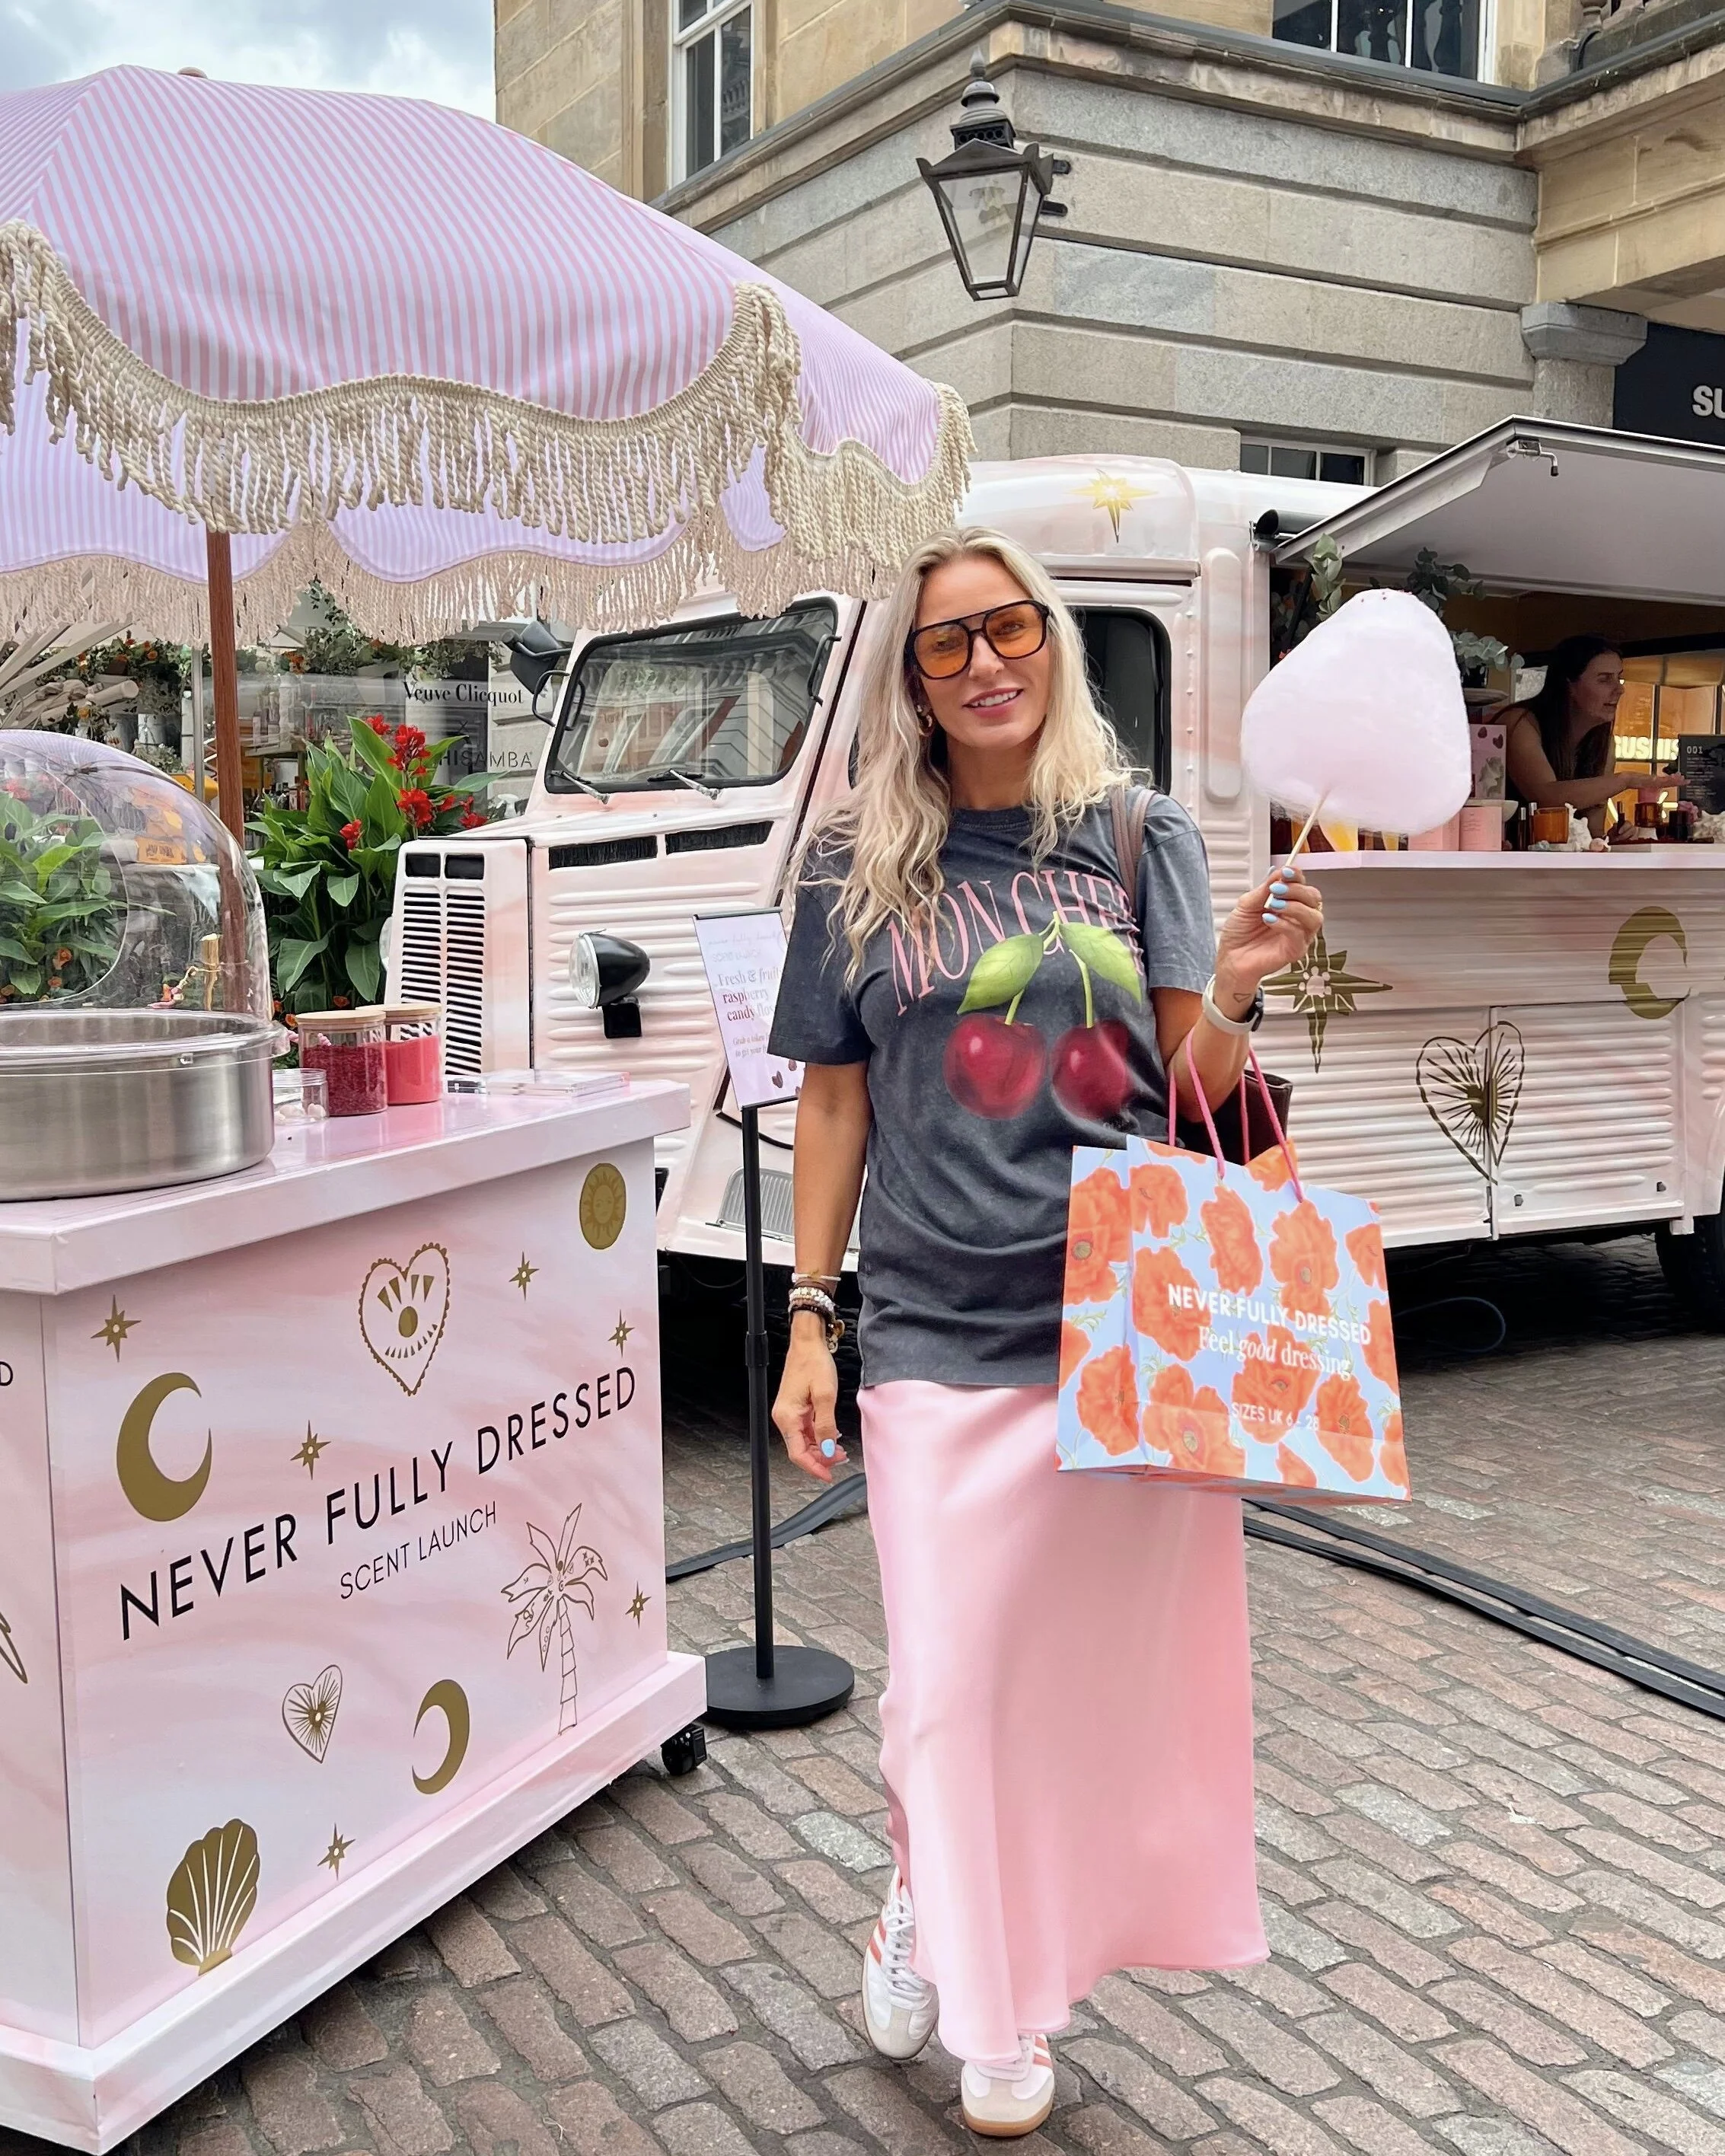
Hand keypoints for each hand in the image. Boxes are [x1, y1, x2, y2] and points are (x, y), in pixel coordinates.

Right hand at [772, 1314, 847, 1482]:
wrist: (808, 1343)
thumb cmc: (814, 1363)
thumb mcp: (825, 1396)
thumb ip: (826, 1425)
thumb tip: (828, 1449)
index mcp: (787, 1416)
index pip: (797, 1453)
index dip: (814, 1467)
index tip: (829, 1475)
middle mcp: (784, 1417)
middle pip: (800, 1449)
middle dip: (821, 1458)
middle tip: (841, 1460)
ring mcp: (789, 1413)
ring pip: (804, 1441)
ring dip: (822, 1448)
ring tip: (840, 1451)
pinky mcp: (795, 1408)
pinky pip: (806, 1430)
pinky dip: (819, 1436)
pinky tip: (833, 1436)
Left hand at [1214, 862, 1322, 1002]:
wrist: (1231, 958)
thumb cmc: (1240, 934)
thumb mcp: (1246, 905)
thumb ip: (1263, 890)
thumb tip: (1279, 874)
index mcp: (1289, 903)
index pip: (1303, 886)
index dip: (1297, 876)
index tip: (1286, 871)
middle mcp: (1298, 918)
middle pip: (1313, 898)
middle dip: (1296, 890)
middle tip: (1276, 889)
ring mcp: (1299, 934)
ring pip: (1314, 916)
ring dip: (1294, 907)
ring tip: (1273, 905)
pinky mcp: (1295, 950)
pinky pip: (1299, 934)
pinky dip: (1285, 924)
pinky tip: (1269, 920)